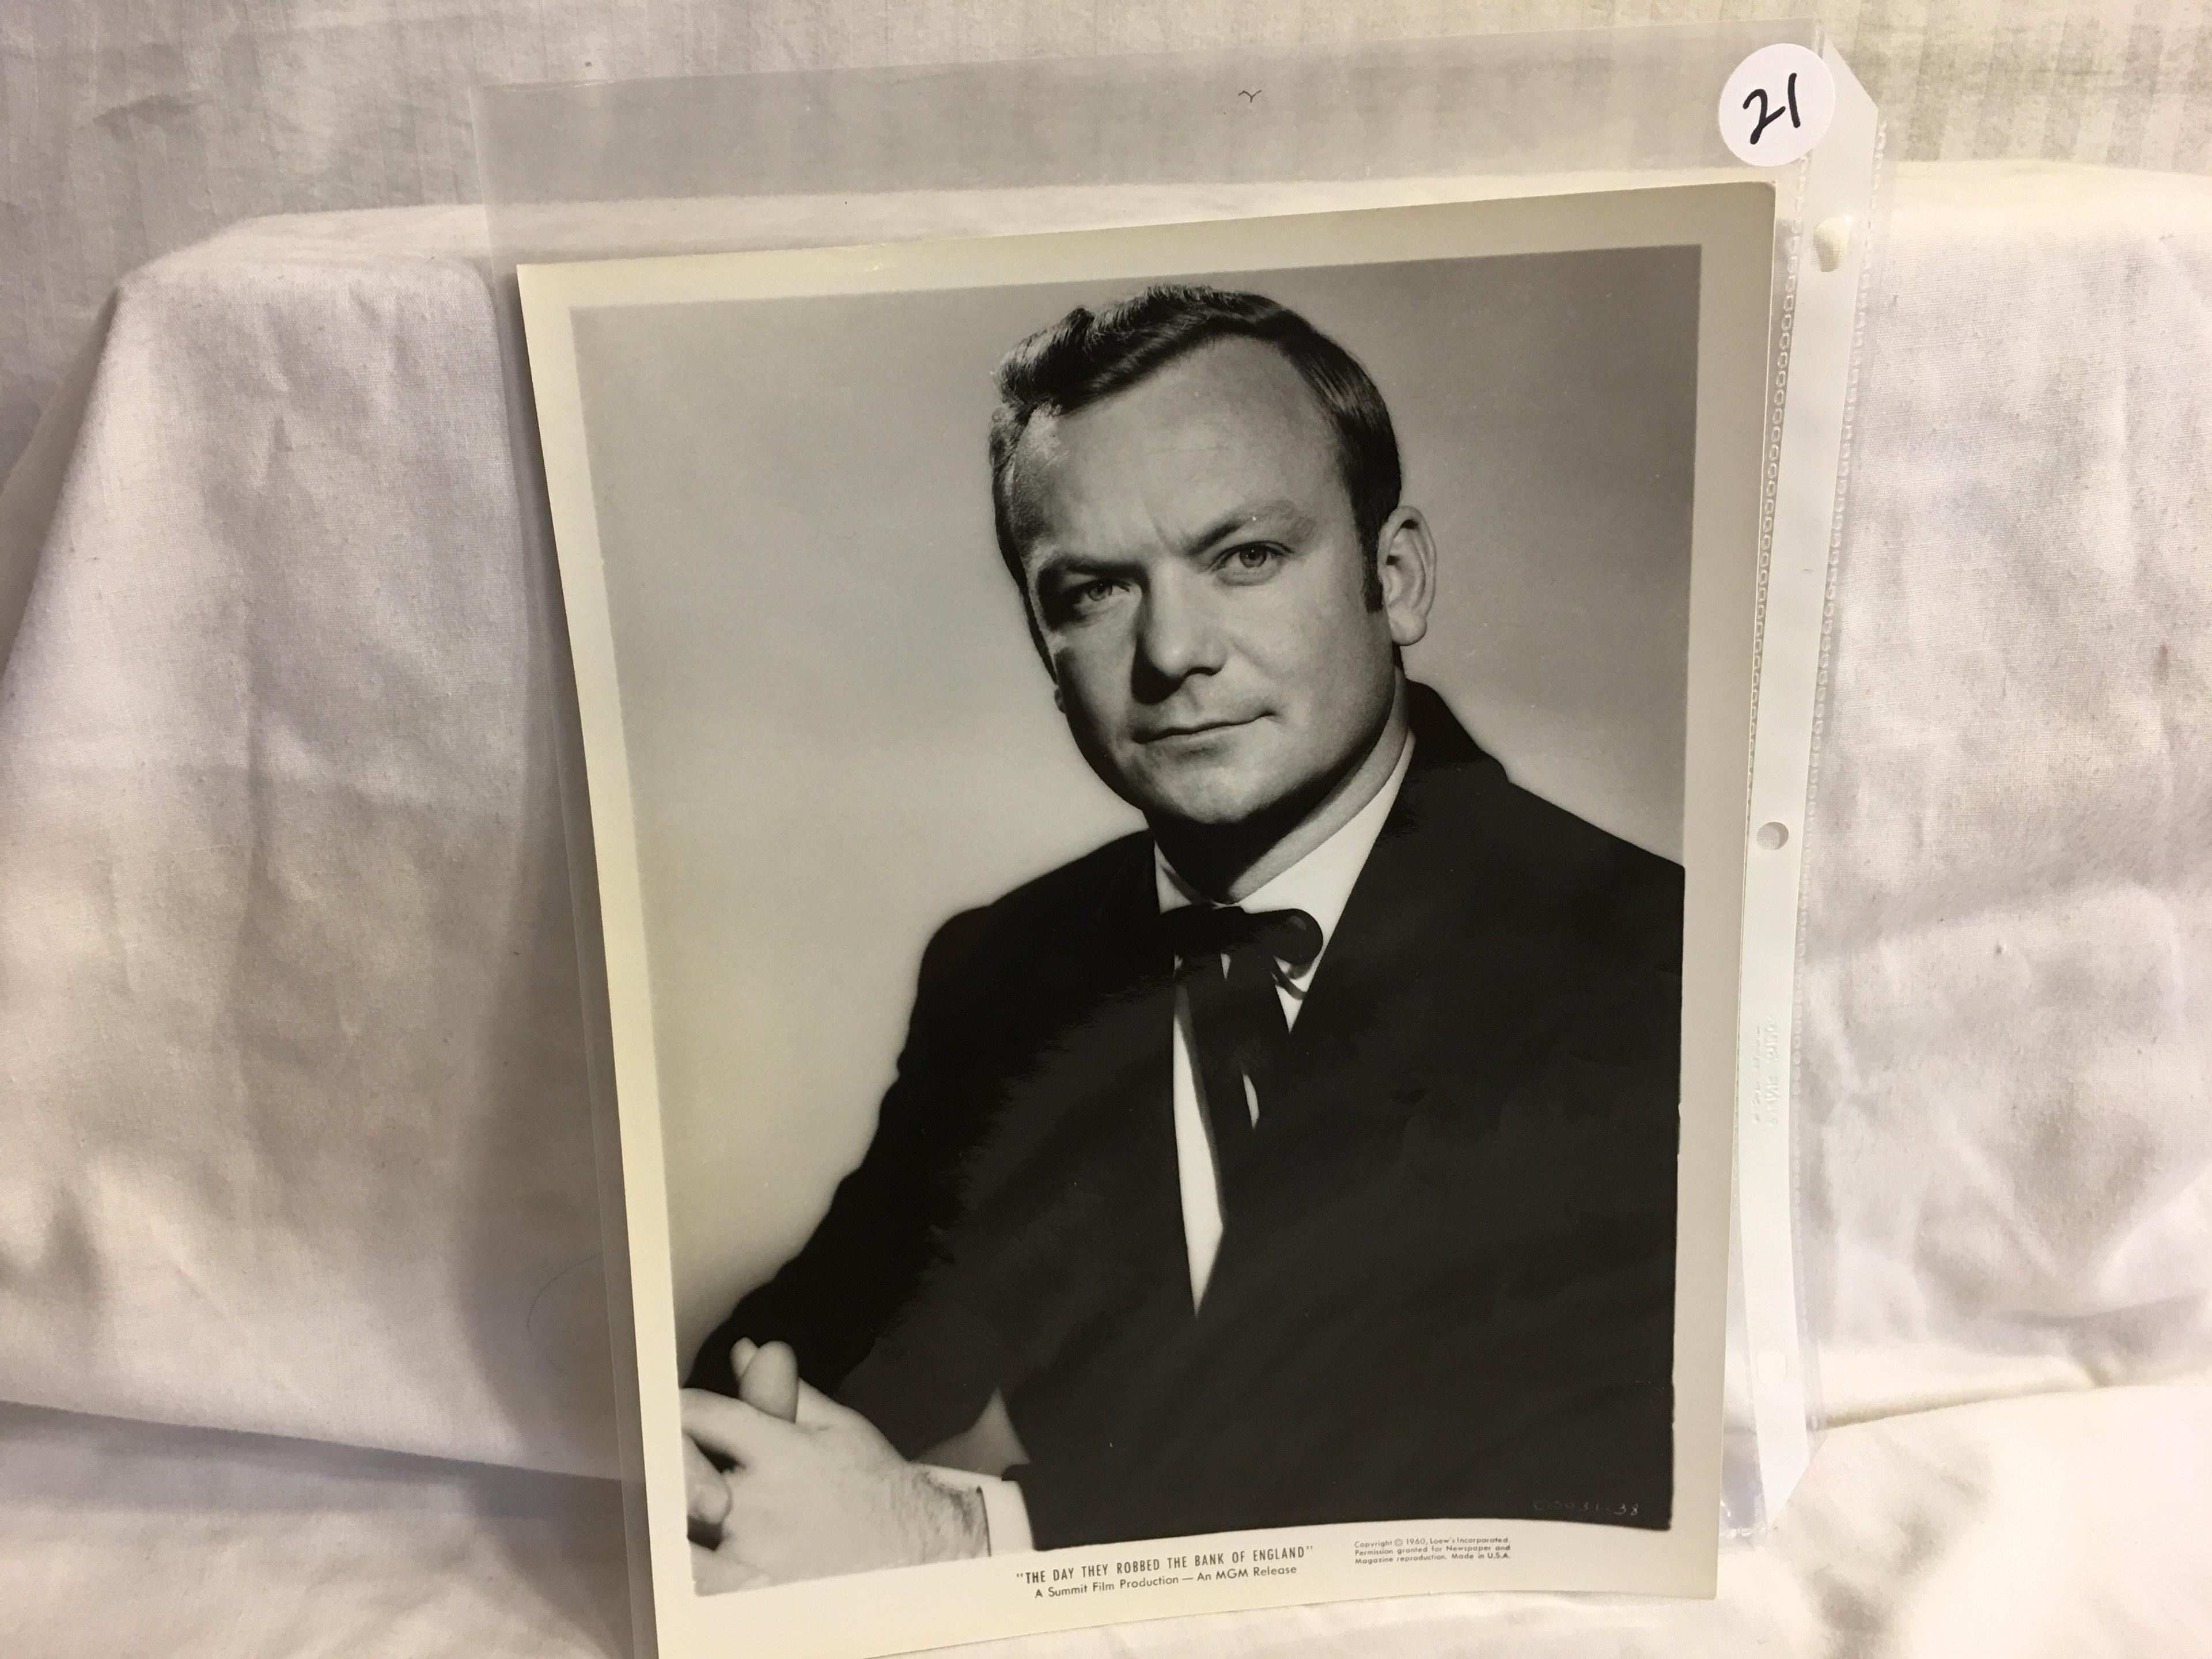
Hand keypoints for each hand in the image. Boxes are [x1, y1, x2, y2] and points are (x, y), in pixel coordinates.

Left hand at [682, 1375, 985, 1584]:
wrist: (915, 1549)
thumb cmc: (874, 1484)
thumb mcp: (836, 1426)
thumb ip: (781, 1391)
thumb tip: (744, 1351)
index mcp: (778, 1448)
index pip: (700, 1416)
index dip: (674, 1411)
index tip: (670, 1416)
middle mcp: (758, 1499)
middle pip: (675, 1474)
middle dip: (666, 1467)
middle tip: (665, 1470)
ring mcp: (751, 1550)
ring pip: (677, 1531)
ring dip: (667, 1518)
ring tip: (668, 1515)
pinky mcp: (752, 1590)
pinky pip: (696, 1582)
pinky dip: (684, 1568)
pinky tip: (684, 1559)